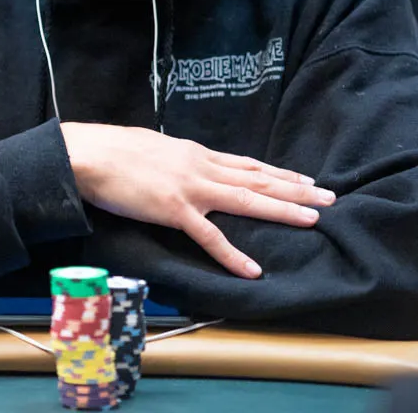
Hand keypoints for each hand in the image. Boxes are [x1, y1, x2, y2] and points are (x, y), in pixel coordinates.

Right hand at [61, 123, 335, 278]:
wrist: (88, 154)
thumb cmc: (112, 150)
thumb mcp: (153, 147)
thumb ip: (175, 159)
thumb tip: (183, 164)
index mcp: (195, 153)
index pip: (247, 163)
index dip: (278, 172)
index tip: (305, 178)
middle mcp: (201, 166)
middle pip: (258, 177)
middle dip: (296, 189)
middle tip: (329, 196)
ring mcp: (191, 188)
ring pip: (247, 198)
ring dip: (282, 209)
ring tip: (314, 219)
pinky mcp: (174, 210)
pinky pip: (209, 236)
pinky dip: (233, 254)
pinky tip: (253, 270)